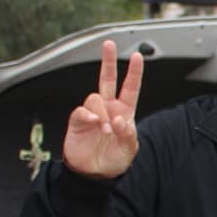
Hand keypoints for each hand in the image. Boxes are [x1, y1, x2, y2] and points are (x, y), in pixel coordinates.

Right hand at [63, 40, 143, 178]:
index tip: (138, 56)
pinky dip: (89, 116)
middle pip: (107, 79)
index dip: (134, 73)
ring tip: (106, 131)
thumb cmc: (114, 160)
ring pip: (95, 98)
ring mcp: (93, 113)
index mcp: (125, 112)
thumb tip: (120, 120)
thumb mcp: (129, 150)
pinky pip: (82, 110)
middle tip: (109, 44)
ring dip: (103, 113)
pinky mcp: (78, 120)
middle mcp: (108, 108)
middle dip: (108, 61)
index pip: (131, 88)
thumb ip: (128, 135)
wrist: (95, 173)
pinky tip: (94, 124)